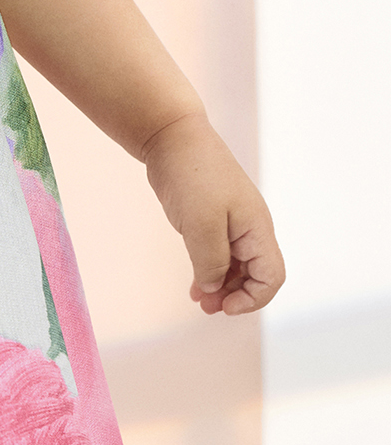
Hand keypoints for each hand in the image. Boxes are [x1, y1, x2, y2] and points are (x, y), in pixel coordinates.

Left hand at [142, 112, 284, 315]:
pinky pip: (217, 255)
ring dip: (220, 287)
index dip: (254, 298)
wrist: (171, 138)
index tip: (225, 306)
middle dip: (234, 295)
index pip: (272, 276)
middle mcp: (249, 229)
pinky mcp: (211, 221)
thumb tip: (214, 288)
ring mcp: (230, 225)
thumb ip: (211, 261)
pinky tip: (195, 285)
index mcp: (257, 228)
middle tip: (206, 306)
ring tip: (199, 300)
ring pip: (235, 268)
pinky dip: (209, 272)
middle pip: (255, 276)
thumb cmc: (193, 175)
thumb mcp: (202, 224)